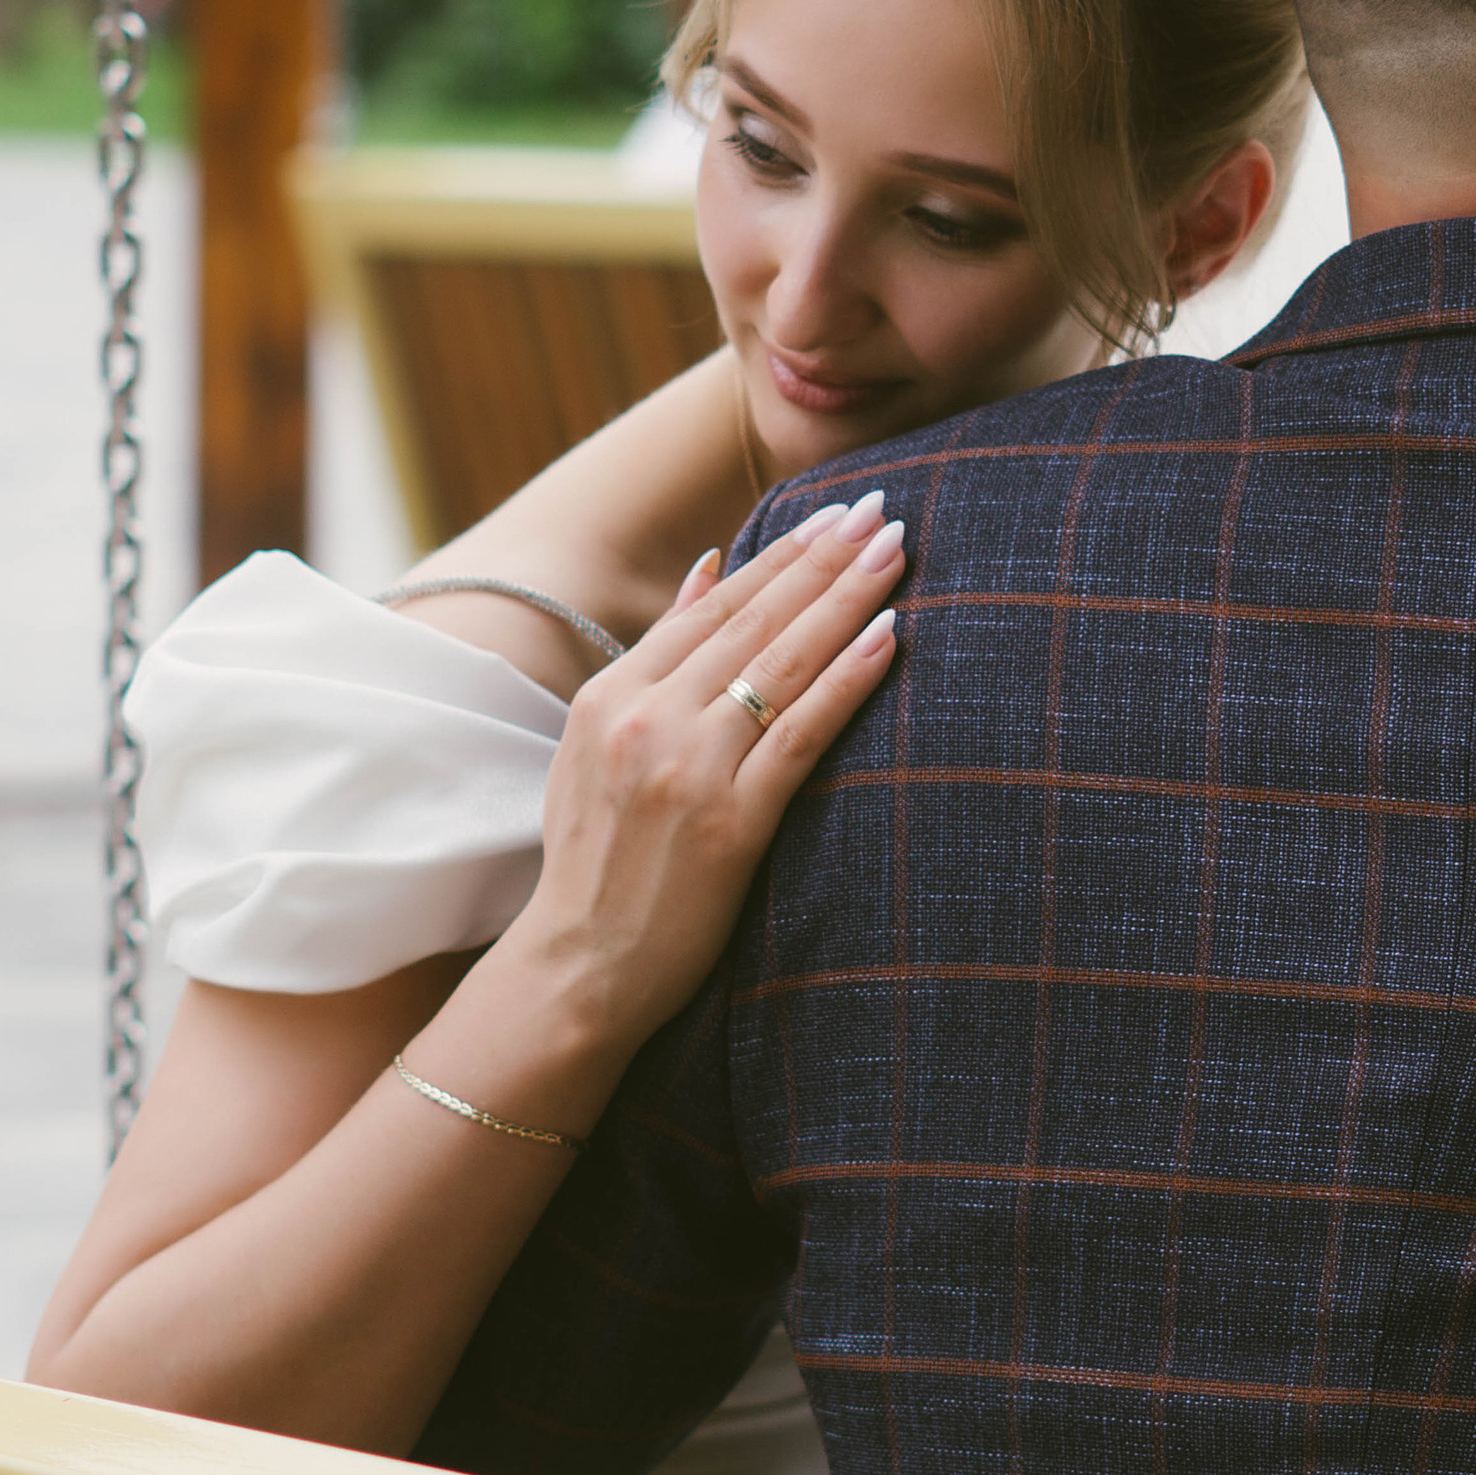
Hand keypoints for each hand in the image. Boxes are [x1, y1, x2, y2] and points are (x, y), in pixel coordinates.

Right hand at [502, 495, 903, 1064]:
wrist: (579, 966)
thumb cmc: (597, 856)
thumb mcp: (597, 740)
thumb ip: (656, 652)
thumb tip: (710, 563)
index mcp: (613, 693)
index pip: (714, 604)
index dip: (782, 554)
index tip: (835, 513)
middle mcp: (648, 717)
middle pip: (756, 620)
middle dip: (825, 557)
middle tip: (882, 508)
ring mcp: (691, 767)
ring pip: (784, 662)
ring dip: (848, 599)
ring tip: (896, 552)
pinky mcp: (733, 821)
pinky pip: (802, 733)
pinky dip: (848, 679)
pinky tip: (890, 638)